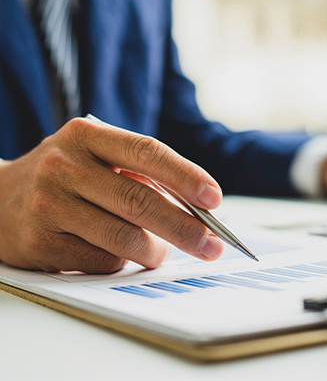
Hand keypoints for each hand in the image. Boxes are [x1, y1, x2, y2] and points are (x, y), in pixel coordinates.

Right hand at [0, 118, 223, 272]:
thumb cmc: (65, 178)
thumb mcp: (96, 158)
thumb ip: (139, 176)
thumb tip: (193, 209)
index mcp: (87, 136)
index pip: (147, 152)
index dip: (186, 176)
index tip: (214, 198)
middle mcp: (65, 166)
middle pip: (140, 200)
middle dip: (185, 227)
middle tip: (211, 245)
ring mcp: (50, 204)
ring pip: (124, 237)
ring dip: (155, 251)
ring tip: (162, 252)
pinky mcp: (41, 242)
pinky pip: (102, 260)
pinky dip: (123, 262)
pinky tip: (120, 254)